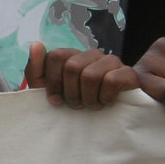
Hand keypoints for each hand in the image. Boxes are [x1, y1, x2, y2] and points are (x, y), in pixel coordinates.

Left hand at [24, 42, 138, 108]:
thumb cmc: (76, 103)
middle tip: (77, 105)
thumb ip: (36, 70)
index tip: (55, 100)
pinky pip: (110, 81)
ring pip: (89, 75)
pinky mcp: (128, 73)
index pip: (55, 56)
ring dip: (88, 99)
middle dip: (71, 94)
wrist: (111, 119)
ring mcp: (111, 61)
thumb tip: (36, 44)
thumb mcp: (49, 91)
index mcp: (72, 55)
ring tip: (92, 105)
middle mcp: (91, 54)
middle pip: (72, 67)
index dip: (52, 82)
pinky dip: (105, 98)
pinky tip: (107, 102)